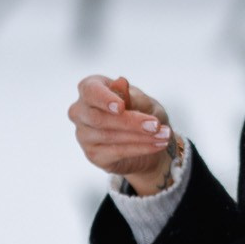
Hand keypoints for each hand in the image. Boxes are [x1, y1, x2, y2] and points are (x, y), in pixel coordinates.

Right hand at [69, 75, 178, 194]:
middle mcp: (80, 111)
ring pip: (109, 136)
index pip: (90, 90)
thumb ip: (133, 97)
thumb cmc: (142, 112)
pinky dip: (139, 148)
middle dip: (130, 122)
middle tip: (156, 125)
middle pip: (99, 118)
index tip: (120, 107)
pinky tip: (156, 145)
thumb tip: (123, 90)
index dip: (104, 99)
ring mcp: (83, 135)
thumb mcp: (144, 101)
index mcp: (90, 89)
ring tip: (164, 135)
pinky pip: (116, 151)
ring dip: (140, 137)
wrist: (148, 140)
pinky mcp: (93, 154)